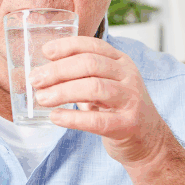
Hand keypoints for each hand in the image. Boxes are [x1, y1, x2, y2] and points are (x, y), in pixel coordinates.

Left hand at [29, 36, 169, 167]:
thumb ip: (82, 74)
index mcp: (120, 61)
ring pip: (94, 88)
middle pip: (90, 64)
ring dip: (63, 92)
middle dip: (58, 70)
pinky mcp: (128, 125)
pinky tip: (55, 117)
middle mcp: (128, 76)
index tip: (45, 52)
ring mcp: (131, 100)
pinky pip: (97, 120)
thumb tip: (43, 70)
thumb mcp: (105, 82)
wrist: (149, 140)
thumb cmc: (118, 107)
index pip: (92, 45)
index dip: (67, 46)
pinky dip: (72, 118)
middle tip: (35, 79)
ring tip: (42, 98)